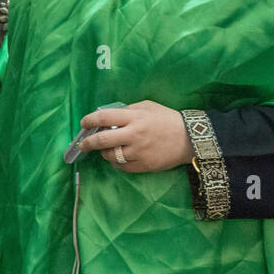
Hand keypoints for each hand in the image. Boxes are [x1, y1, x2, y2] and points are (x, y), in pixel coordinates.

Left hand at [76, 100, 192, 172]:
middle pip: (102, 140)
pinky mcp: (143, 165)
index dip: (89, 121)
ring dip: (104, 153)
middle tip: (83, 144)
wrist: (190, 139)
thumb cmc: (167, 119)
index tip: (84, 124)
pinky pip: (122, 167)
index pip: (104, 118)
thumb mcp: (148, 106)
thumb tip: (108, 116)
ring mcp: (138, 152)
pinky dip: (116, 163)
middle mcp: (134, 135)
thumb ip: (128, 110)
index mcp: (135, 117)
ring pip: (111, 156)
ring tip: (107, 150)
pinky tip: (119, 158)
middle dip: (88, 143)